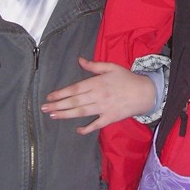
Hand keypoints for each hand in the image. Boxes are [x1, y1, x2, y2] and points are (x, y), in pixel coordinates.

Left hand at [41, 58, 155, 133]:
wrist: (145, 92)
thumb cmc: (127, 78)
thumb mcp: (111, 67)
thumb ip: (94, 65)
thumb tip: (79, 60)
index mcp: (98, 82)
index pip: (75, 88)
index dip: (61, 93)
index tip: (49, 97)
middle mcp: (98, 95)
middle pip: (75, 101)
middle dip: (58, 105)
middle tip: (44, 108)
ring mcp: (104, 108)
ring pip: (81, 112)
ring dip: (66, 115)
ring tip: (53, 116)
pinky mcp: (110, 118)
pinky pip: (96, 124)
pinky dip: (86, 128)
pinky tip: (77, 129)